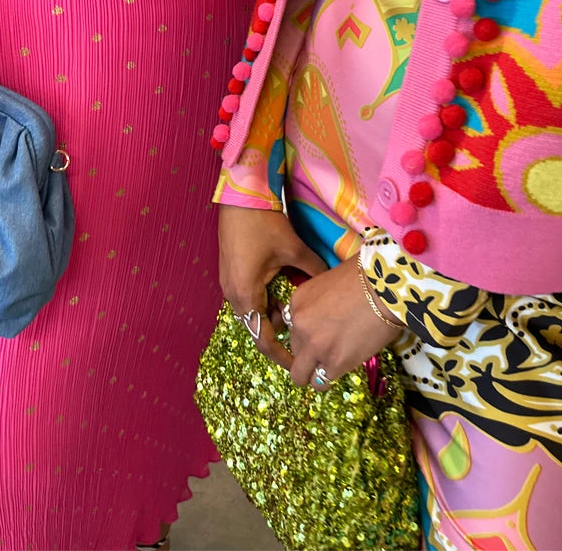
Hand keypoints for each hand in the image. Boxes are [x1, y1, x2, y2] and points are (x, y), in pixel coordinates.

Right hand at [219, 204, 326, 370]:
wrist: (239, 197)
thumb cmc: (264, 223)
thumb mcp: (294, 250)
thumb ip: (314, 272)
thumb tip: (332, 287)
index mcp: (247, 295)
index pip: (264, 339)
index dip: (283, 356)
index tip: (301, 365)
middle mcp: (234, 295)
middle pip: (259, 327)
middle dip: (282, 331)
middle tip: (307, 333)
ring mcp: (230, 284)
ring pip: (255, 311)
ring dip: (275, 312)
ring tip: (299, 308)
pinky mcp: (231, 274)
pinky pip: (250, 297)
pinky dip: (267, 299)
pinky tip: (285, 288)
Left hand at [288, 256, 403, 387]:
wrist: (384, 288)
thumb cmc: (363, 278)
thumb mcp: (328, 284)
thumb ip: (318, 304)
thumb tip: (325, 319)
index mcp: (297, 302)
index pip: (292, 328)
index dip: (307, 332)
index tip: (321, 333)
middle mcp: (299, 325)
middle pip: (295, 349)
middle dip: (310, 351)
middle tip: (330, 348)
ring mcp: (315, 346)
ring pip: (300, 375)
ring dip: (313, 373)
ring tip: (329, 368)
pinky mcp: (334, 363)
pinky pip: (322, 382)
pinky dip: (331, 377)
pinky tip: (343, 367)